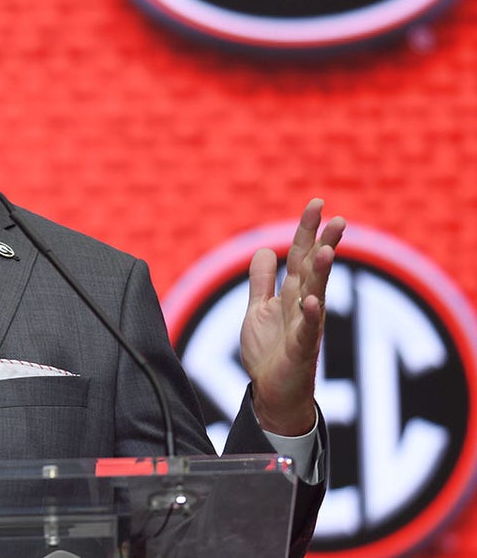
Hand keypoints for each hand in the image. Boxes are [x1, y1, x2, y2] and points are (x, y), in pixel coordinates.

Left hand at [240, 199, 344, 435]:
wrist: (271, 393)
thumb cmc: (269, 352)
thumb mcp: (258, 309)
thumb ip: (262, 282)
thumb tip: (267, 250)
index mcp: (292, 294)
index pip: (301, 255)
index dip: (307, 230)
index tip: (317, 204)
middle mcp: (303, 305)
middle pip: (314, 270)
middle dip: (325, 245)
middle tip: (339, 220)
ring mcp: (305, 326)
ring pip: (316, 295)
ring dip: (322, 274)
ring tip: (327, 251)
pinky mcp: (301, 349)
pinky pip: (307, 330)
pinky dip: (310, 315)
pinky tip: (312, 301)